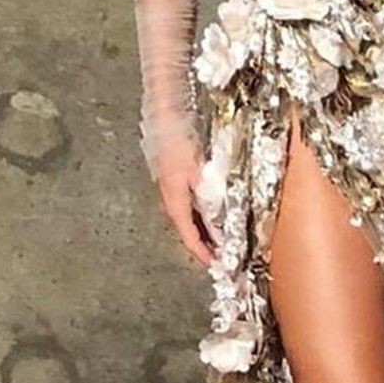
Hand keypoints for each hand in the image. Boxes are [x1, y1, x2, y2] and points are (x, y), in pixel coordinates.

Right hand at [152, 128, 217, 268]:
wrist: (163, 118)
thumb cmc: (177, 140)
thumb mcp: (199, 171)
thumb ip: (210, 195)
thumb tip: (219, 217)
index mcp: (174, 200)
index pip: (189, 236)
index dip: (202, 253)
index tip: (215, 264)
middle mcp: (169, 198)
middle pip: (187, 231)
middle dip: (203, 245)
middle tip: (220, 256)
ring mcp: (170, 189)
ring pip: (187, 218)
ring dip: (202, 230)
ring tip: (218, 239)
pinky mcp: (173, 179)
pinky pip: (188, 205)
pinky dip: (200, 215)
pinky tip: (211, 213)